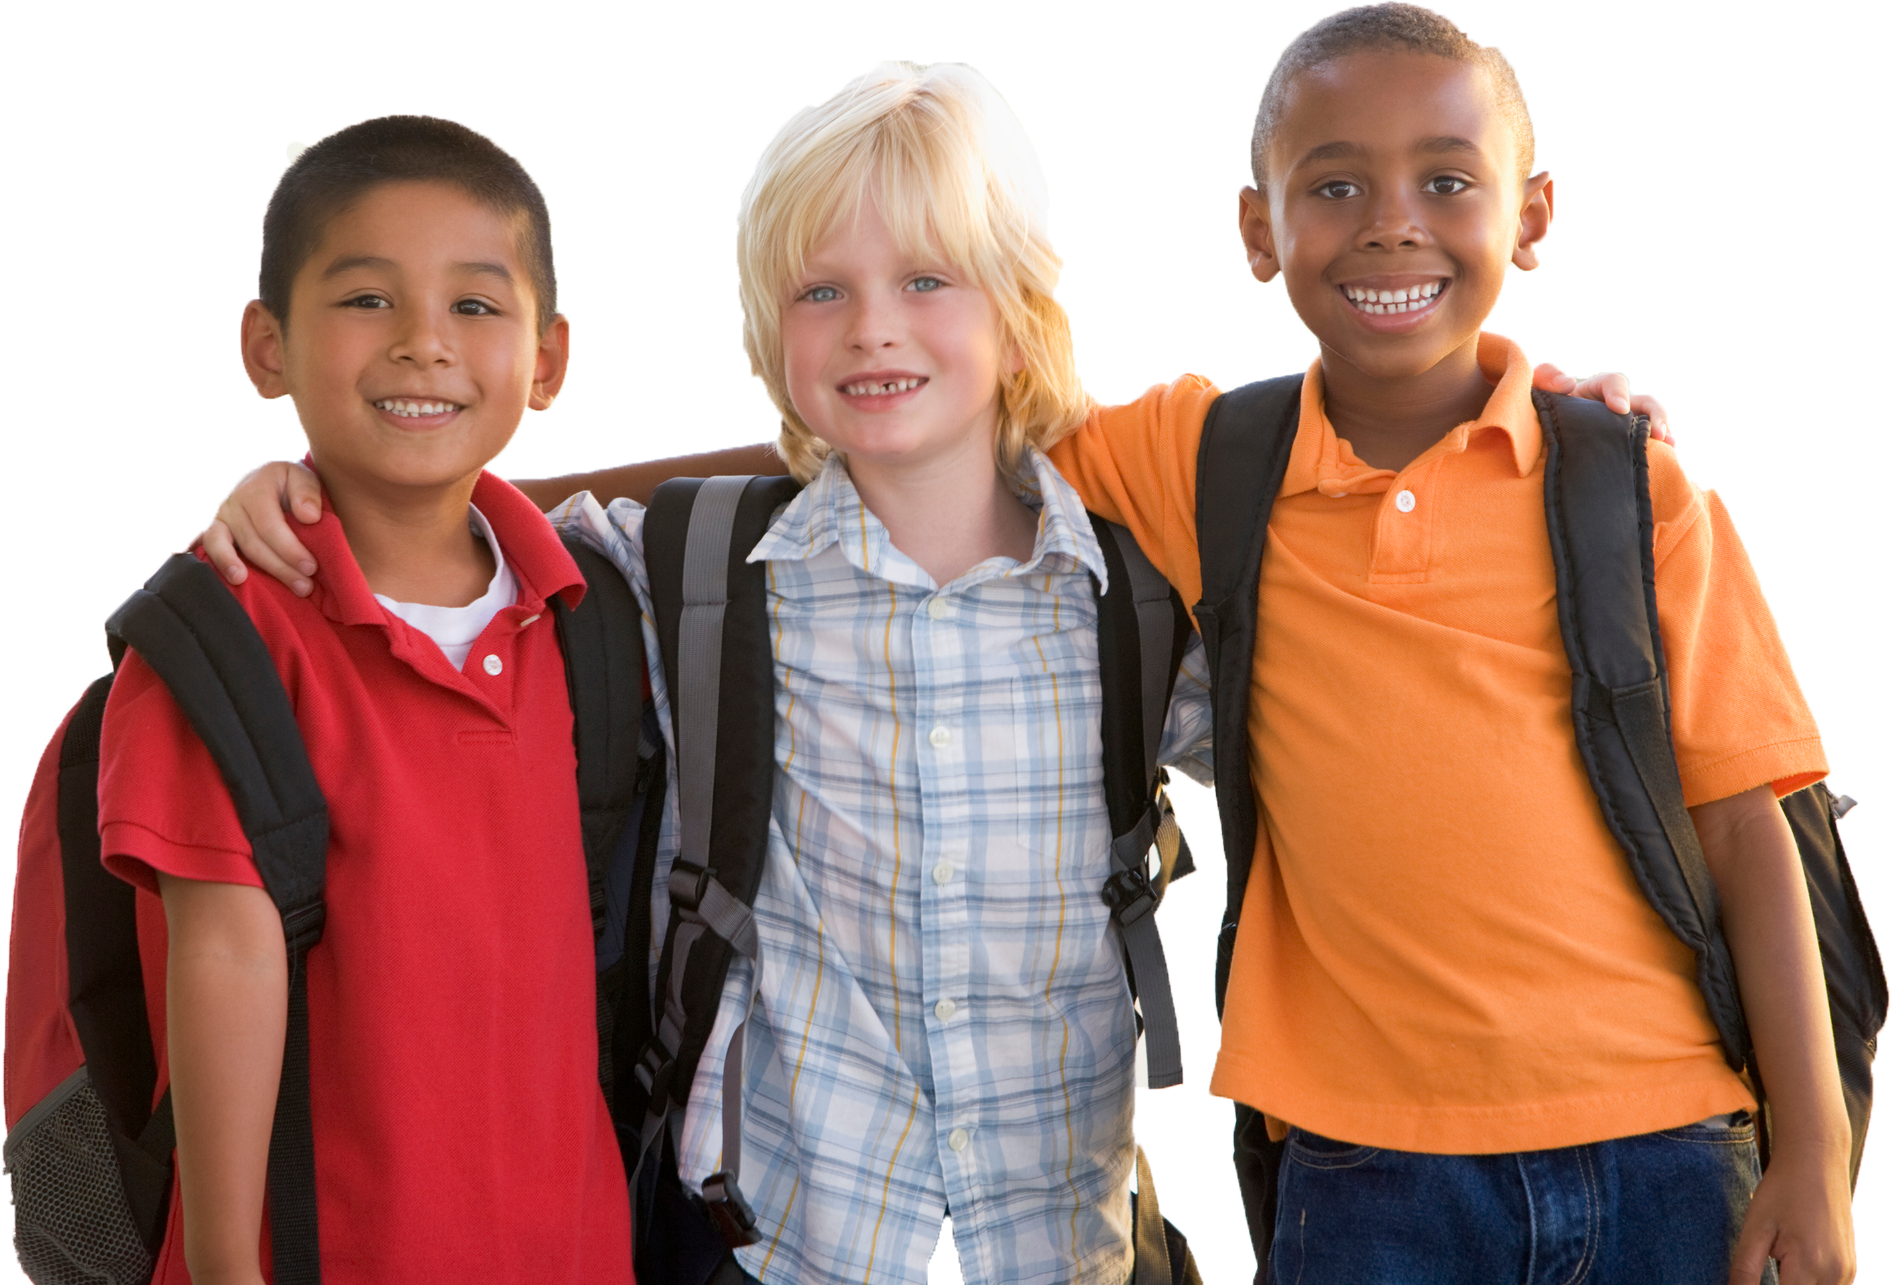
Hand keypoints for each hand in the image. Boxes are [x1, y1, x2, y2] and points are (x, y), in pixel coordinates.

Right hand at [169, 456, 324, 596]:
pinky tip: (176, 551)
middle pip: (251, 542)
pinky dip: (183, 543)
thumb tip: (309, 516)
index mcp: (255, 490)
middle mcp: (232, 504)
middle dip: (278, 567)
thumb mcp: (305, 476)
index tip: (311, 567)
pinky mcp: (213, 529)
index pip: (270, 526)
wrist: (272, 475)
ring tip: (241, 579)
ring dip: (230, 564)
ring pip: (220, 544)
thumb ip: (308, 493)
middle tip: (305, 587)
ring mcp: (220, 518)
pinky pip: (195, 537)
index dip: (290, 549)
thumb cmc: (292, 482)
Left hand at [1531, 363, 1673, 444]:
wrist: (1537, 453)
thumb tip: (1569, 383)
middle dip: (1656, 414)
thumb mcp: (1536, 395)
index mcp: (1594, 394)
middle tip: (1658, 433)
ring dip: (1666, 434)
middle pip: (1648, 403)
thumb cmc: (1538, 419)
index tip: (1619, 409)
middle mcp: (1615, 412)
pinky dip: (1661, 456)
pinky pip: (1651, 452)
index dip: (1618, 392)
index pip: (1613, 382)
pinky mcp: (1628, 454)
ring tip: (1669, 447)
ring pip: (1654, 427)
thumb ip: (1544, 379)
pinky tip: (1666, 465)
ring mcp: (1625, 433)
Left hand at [1730, 1143, 1854, 1284]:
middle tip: (1768, 1260)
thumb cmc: (1783, 1190)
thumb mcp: (1755, 1227)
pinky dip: (1808, 1283)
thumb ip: (1745, 1269)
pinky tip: (1793, 1260)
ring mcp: (1847, 1272)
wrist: (1816, 1162)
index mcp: (1810, 1265)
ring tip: (1779, 1259)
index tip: (1748, 1279)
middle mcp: (1836, 1275)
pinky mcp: (1850, 1267)